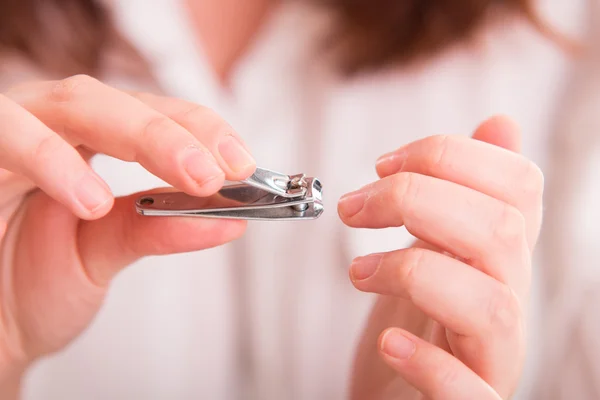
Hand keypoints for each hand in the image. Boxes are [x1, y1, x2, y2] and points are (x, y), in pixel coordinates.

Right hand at [0, 75, 255, 384]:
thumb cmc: (34, 283)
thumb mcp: (105, 254)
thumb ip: (158, 228)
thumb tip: (232, 219)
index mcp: (84, 141)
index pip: (149, 113)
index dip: (199, 128)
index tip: (242, 163)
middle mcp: (47, 128)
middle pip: (111, 101)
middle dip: (172, 133)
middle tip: (217, 172)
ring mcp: (8, 139)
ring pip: (65, 104)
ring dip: (131, 134)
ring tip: (185, 179)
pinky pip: (2, 137)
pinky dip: (48, 159)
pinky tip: (90, 200)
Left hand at [340, 116, 541, 399]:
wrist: (397, 398)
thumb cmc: (414, 324)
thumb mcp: (436, 250)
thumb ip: (463, 194)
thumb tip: (500, 123)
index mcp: (499, 259)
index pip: (518, 184)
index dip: (452, 156)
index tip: (383, 164)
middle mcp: (507, 303)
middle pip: (501, 231)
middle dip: (418, 200)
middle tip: (353, 206)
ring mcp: (492, 359)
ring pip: (492, 306)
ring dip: (414, 272)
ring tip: (358, 272)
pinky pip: (471, 392)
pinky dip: (430, 362)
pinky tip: (389, 342)